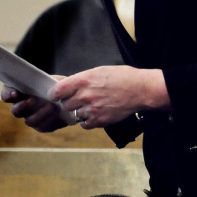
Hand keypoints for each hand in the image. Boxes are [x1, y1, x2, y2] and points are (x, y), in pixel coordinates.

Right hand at [1, 84, 67, 132]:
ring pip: (29, 121)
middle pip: (15, 111)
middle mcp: (22, 107)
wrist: (70, 96)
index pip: (6, 94)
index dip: (8, 94)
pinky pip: (43, 127)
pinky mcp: (43, 126)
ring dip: (40, 113)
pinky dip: (50, 119)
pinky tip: (57, 112)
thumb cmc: (58, 84)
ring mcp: (32, 118)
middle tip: (32, 100)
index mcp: (20, 92)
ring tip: (51, 105)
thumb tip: (44, 88)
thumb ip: (45, 82)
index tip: (16, 93)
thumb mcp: (52, 79)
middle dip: (22, 106)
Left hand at [48, 65, 169, 128]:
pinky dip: (87, 121)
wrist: (141, 90)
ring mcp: (93, 109)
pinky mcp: (100, 120)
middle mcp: (86, 95)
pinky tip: (95, 113)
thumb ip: (82, 79)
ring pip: (74, 115)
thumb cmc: (122, 77)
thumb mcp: (99, 71)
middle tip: (79, 100)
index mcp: (84, 80)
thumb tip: (67, 86)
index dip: (54, 94)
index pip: (57, 90)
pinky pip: (84, 124)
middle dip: (70, 103)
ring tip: (90, 106)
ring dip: (79, 112)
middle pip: (65, 105)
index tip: (56, 95)